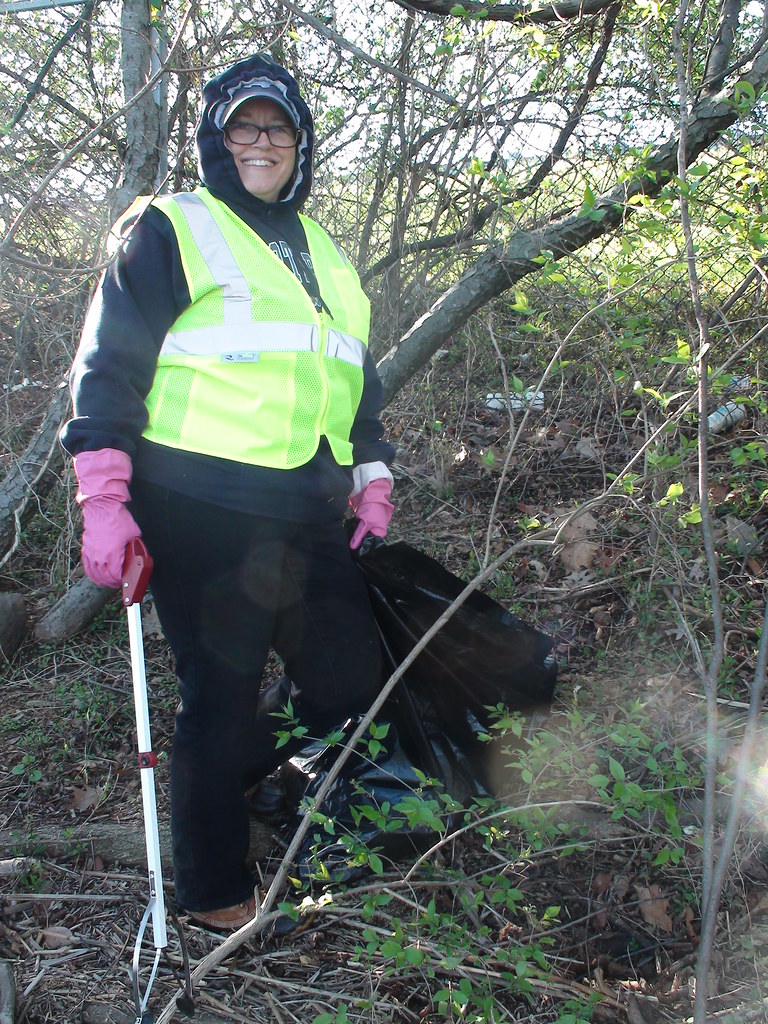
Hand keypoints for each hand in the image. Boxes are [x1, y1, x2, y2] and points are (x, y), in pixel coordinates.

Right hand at [74, 449, 141, 587]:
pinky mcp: (86, 548)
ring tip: (109, 582)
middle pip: (104, 578)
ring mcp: (91, 553)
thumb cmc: (118, 518)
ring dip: (102, 580)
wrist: (102, 506)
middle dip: (113, 583)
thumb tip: (139, 554)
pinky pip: (87, 566)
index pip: (115, 575)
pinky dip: (92, 573)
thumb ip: (136, 547)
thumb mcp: (133, 534)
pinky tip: (96, 575)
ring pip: (94, 574)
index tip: (126, 581)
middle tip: (120, 583)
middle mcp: (99, 556)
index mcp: (112, 554)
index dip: (121, 580)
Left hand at [349, 477, 392, 550]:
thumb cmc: (372, 510)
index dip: (363, 548)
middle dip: (359, 542)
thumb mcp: (365, 524)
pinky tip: (349, 533)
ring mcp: (371, 527)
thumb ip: (358, 536)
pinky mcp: (366, 522)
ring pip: (362, 535)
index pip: (371, 545)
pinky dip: (356, 530)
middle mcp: (376, 532)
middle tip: (349, 546)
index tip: (354, 551)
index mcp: (380, 534)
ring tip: (348, 541)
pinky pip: (360, 529)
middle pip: (366, 540)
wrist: (372, 496)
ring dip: (356, 536)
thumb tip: (352, 548)